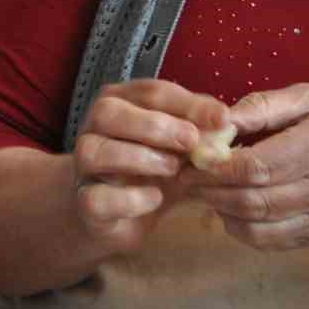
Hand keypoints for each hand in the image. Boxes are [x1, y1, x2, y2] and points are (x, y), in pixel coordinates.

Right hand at [72, 79, 230, 250]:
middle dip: (154, 125)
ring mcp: (83, 167)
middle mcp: (94, 129)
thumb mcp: (181, 148)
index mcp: (121, 104)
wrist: (121, 217)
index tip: (223, 118)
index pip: (149, 92)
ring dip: (139, 157)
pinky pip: (96, 197)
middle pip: (109, 112)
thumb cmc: (153, 172)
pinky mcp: (86, 204)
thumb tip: (225, 121)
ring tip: (173, 168)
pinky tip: (155, 198)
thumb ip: (200, 132)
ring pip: (95, 150)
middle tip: (191, 141)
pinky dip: (129, 198)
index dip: (187, 103)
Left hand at [190, 82, 308, 250]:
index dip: (217, 166)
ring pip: (260, 228)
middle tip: (188, 176)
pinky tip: (233, 212)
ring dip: (223, 213)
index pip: (258, 166)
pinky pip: (276, 243)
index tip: (195, 156)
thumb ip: (267, 105)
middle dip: (211, 191)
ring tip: (208, 193)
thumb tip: (220, 118)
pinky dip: (245, 232)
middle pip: (253, 200)